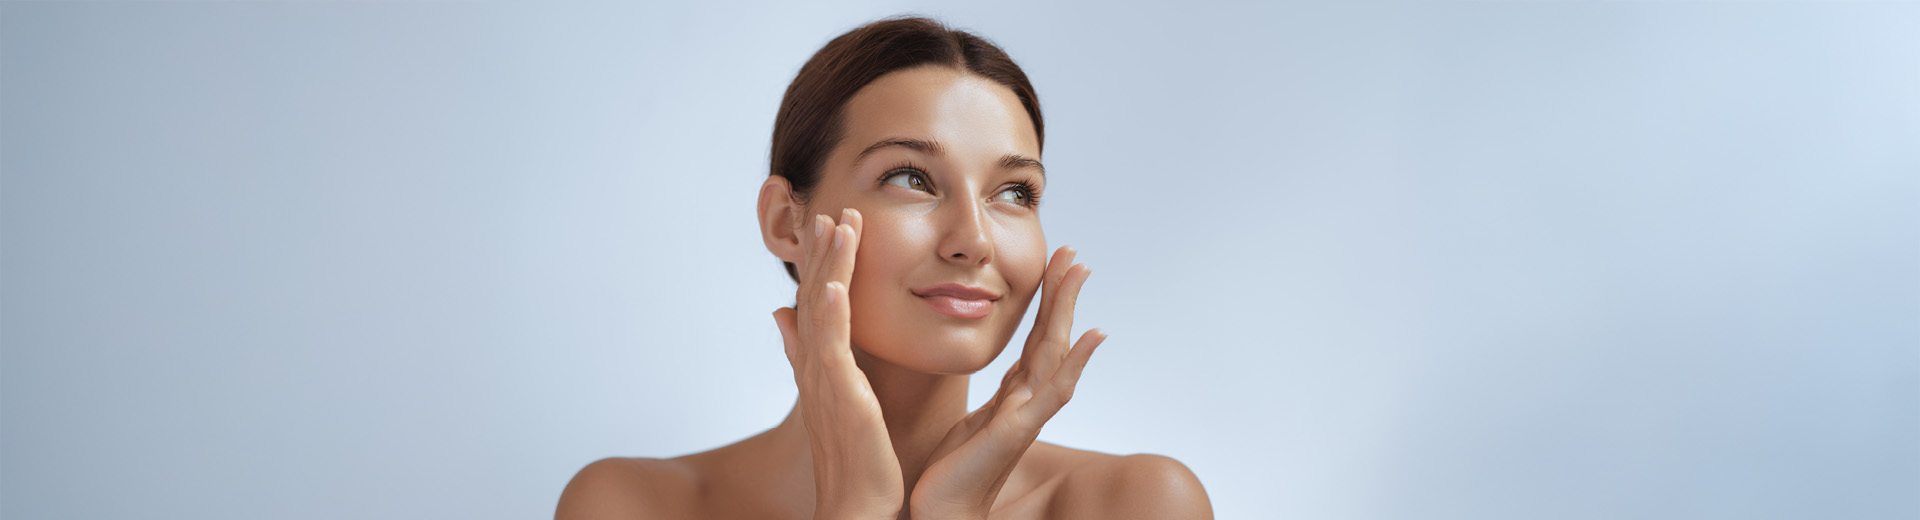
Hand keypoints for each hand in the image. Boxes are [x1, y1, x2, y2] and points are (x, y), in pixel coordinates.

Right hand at [771, 208, 903, 519]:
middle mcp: (816, 371)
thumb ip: (809, 356)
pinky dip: (832, 315)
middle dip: (821, 254)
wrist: (859, 510)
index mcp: (820, 369)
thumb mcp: (834, 401)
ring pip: (821, 314)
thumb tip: (782, 315)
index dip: (820, 264)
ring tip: (837, 225)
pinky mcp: (840, 400)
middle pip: (813, 299)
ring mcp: (825, 383)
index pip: (816, 305)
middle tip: (829, 208)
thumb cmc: (858, 465)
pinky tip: (836, 285)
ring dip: (828, 267)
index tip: (829, 224)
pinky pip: (830, 350)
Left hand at [908, 246, 1106, 519]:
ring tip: (1079, 271)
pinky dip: (1076, 360)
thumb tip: (995, 376)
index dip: (1046, 303)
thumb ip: (989, 400)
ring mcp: (1026, 415)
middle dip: (1061, 293)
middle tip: (1073, 252)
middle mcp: (1026, 402)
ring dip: (1068, 309)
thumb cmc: (950, 476)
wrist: (941, 515)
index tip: (1054, 265)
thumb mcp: (969, 425)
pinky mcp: (1017, 430)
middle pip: (1050, 337)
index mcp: (1011, 397)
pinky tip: (1092, 333)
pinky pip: (1052, 390)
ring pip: (1054, 352)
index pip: (1035, 339)